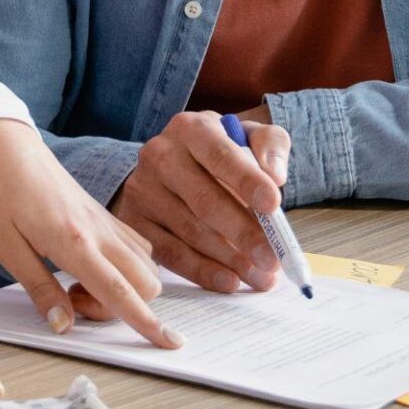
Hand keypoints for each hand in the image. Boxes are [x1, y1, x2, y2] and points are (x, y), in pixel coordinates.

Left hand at [0, 118, 183, 348]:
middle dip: (125, 307)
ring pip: (145, 263)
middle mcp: (99, 229)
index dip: (145, 322)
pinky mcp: (101, 212)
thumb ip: (39, 288)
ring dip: (124, 287)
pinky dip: (126, 266)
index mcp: (74, 240)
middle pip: (146, 281)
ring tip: (74, 283)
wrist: (1, 141)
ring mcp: (103, 219)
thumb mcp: (5, 246)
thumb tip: (64, 325)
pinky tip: (89, 265)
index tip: (169, 344)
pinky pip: (134, 244)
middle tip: (74, 301)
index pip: (119, 291)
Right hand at [106, 109, 290, 295]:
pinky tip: (228, 280)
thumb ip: (270, 146)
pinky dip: (201, 270)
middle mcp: (160, 154)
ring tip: (260, 276)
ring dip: (229, 259)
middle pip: (204, 199)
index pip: (220, 154)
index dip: (247, 181)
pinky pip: (169, 252)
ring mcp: (142, 188)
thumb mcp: (248, 136)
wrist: (171, 165)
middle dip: (243, 232)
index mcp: (190, 128)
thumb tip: (275, 176)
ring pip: (189, 230)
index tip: (274, 206)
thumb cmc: (219, 154)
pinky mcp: (133, 220)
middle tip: (272, 258)